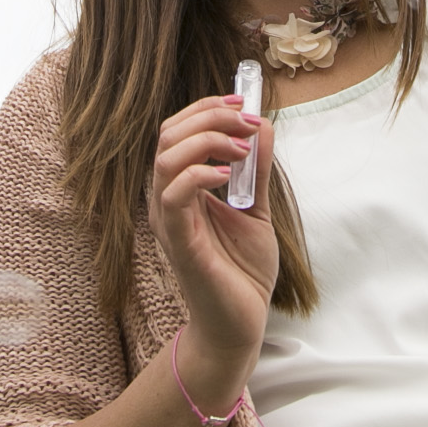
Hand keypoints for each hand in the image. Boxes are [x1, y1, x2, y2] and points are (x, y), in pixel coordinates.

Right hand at [148, 93, 279, 386]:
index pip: (177, 131)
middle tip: (247, 120)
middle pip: (167, 134)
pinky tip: (230, 176)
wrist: (242, 323)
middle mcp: (167, 200)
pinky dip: (200, 175)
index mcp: (182, 188)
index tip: (243, 102)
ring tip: (242, 148)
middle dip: (209, 115)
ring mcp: (170, 221)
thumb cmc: (242, 271)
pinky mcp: (180, 243)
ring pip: (165, 158)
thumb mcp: (257, 209)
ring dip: (207, 140)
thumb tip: (262, 125)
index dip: (206, 108)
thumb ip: (258, 170)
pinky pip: (173, 196)